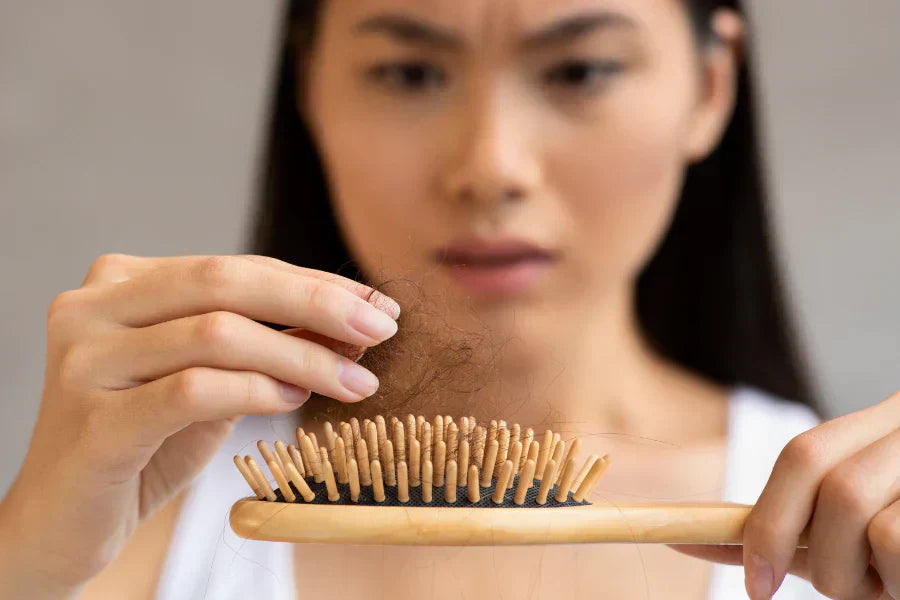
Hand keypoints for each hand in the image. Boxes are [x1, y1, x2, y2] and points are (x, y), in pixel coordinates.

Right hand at [0, 254, 399, 595]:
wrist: (64, 520)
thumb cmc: (145, 444)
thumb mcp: (214, 380)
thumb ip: (268, 344)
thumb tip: (352, 320)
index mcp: (122, 283)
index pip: (235, 268)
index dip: (313, 284)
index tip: (375, 304)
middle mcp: (94, 308)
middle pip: (226, 284)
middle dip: (317, 303)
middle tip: (381, 328)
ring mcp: (85, 361)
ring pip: (217, 334)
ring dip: (302, 357)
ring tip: (350, 380)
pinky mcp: (93, 421)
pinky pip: (195, 391)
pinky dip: (258, 392)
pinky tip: (294, 403)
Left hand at [672, 391, 899, 598]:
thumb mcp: (848, 534)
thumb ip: (785, 531)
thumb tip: (688, 538)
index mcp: (883, 426)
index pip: (803, 452)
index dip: (767, 516)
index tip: (754, 583)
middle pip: (816, 467)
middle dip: (798, 541)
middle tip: (828, 590)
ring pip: (854, 506)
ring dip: (855, 575)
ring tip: (890, 585)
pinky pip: (896, 538)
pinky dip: (897, 577)